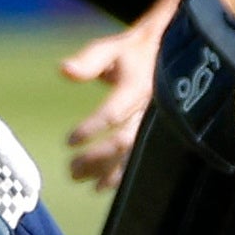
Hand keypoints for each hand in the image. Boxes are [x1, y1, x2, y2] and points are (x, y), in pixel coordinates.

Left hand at [58, 18, 160, 186]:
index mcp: (137, 87)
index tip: (69, 141)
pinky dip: (121, 175)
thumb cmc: (133, 53)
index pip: (114, 113)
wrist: (170, 54)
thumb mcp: (111, 49)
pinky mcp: (158, 135)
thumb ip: (88, 61)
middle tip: (71, 168)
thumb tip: (64, 70)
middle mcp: (150, 109)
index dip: (92, 129)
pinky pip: (142, 159)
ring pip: (133, 155)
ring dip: (106, 171)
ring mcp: (156, 125)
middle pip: (124, 140)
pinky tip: (101, 185)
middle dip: (97, 158)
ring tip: (78, 177)